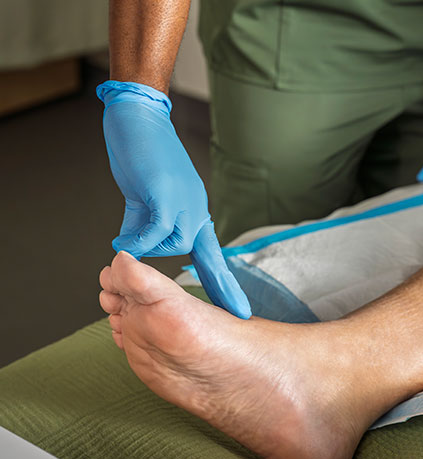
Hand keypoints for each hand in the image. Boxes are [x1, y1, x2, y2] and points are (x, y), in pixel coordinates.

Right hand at [97, 81, 250, 318]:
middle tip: (237, 312)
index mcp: (194, 212)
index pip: (212, 255)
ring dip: (148, 250)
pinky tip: (121, 245)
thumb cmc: (141, 157)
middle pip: (208, 256)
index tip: (239, 308)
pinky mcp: (167, 194)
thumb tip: (133, 255)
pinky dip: (137, 242)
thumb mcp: (144, 201)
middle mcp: (197, 209)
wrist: (137, 121)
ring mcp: (186, 201)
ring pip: (177, 245)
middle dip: (223, 286)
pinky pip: (157, 231)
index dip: (223, 282)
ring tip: (125, 245)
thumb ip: (142, 229)